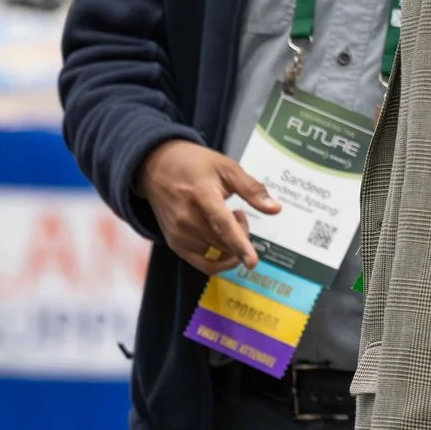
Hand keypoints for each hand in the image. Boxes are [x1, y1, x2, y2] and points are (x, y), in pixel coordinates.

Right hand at [136, 139, 277, 275]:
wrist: (155, 167)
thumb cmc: (194, 165)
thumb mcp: (226, 168)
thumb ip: (251, 189)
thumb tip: (275, 209)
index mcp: (201, 195)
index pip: (222, 224)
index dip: (239, 244)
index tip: (252, 262)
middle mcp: (187, 218)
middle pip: (224, 242)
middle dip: (242, 234)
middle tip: (239, 213)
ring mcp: (179, 234)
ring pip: (217, 253)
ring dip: (230, 244)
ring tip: (225, 220)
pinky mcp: (174, 244)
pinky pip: (204, 264)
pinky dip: (220, 260)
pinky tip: (221, 242)